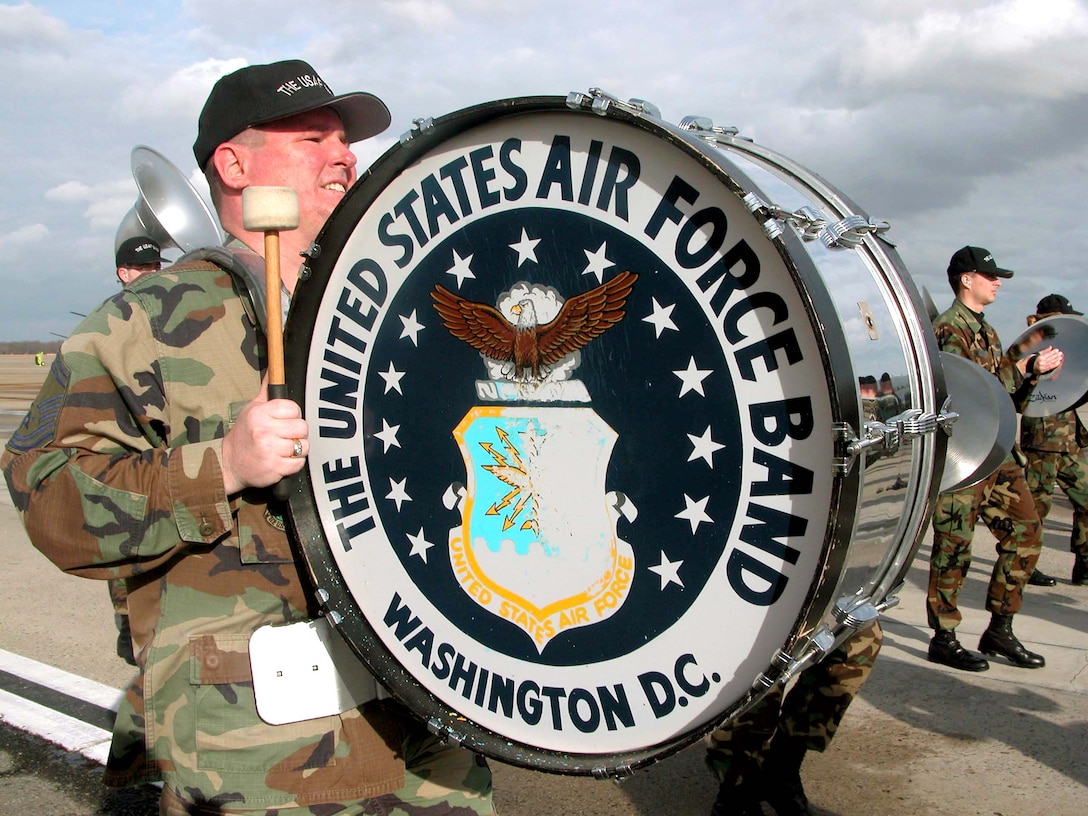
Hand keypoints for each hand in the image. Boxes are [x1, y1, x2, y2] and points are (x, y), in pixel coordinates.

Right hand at [221, 377, 307, 494]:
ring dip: (298, 449)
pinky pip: (298, 463)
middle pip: (302, 427)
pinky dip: (294, 463)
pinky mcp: (274, 468)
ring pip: (303, 446)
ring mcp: (269, 450)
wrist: (229, 463)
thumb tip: (274, 370)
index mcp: (260, 413)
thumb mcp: (251, 409)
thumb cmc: (243, 435)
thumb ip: (266, 391)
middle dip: (298, 433)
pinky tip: (283, 460)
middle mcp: (264, 431)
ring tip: (285, 449)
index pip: (293, 408)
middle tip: (287, 436)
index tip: (286, 420)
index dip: (293, 415)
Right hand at [1032, 346, 1063, 376]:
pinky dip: (1054, 365)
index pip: (1048, 354)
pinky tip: (1058, 363)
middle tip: (1060, 353)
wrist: (1025, 367)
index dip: (1053, 352)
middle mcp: (1041, 362)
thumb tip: (1050, 347)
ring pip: (1051, 363)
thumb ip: (1044, 351)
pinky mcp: (1042, 370)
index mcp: (1039, 358)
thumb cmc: (1029, 359)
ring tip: (1060, 357)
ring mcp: (1042, 367)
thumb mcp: (1036, 353)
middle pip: (1050, 358)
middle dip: (1056, 355)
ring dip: (1056, 360)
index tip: (1057, 350)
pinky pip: (1050, 367)